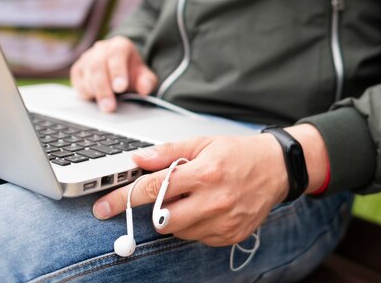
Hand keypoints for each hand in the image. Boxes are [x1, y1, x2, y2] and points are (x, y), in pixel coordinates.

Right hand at [70, 36, 157, 111]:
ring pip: (86, 75)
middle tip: (109, 107)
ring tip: (105, 106)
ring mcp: (87, 58)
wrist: (120, 69)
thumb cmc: (132, 73)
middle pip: (97, 66)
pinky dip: (86, 93)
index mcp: (120, 46)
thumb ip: (147, 81)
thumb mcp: (144, 76)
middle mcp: (101, 49)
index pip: (116, 54)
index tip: (120, 87)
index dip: (117, 71)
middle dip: (103, 89)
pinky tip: (96, 99)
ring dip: (95, 93)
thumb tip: (144, 87)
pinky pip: (78, 82)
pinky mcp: (77, 69)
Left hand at [92, 124, 327, 245]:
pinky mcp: (231, 236)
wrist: (276, 168)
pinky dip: (194, 225)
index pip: (153, 189)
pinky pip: (197, 238)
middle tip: (164, 197)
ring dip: (176, 217)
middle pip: (162, 219)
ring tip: (194, 197)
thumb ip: (168, 152)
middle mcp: (215, 200)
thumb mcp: (203, 143)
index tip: (103, 206)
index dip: (123, 198)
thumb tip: (137, 159)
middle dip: (155, 210)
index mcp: (205, 173)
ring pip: (178, 231)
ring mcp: (224, 221)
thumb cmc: (238, 153)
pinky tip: (208, 208)